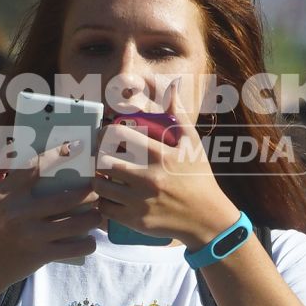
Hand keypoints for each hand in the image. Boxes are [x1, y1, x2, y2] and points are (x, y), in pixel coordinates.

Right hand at [0, 144, 102, 293]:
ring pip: (76, 223)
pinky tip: (90, 239)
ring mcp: (31, 236)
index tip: (75, 148)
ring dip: (94, 216)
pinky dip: (88, 243)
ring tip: (98, 213)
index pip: (35, 167)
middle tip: (97, 187)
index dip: (58, 154)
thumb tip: (11, 148)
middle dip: (88, 191)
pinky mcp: (40, 256)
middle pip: (66, 197)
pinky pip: (74, 248)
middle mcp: (19, 214)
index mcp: (4, 195)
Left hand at [93, 76, 236, 245]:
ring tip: (103, 177)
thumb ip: (177, 113)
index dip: (105, 132)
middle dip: (99, 157)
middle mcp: (148, 177)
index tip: (104, 135)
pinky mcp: (136, 221)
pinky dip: (102, 203)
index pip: (118, 134)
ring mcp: (141, 201)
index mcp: (160, 154)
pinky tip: (109, 197)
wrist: (207, 218)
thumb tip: (173, 85)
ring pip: (100, 186)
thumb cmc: (199, 176)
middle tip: (101, 157)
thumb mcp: (192, 143)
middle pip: (104, 161)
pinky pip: (105, 209)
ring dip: (98, 180)